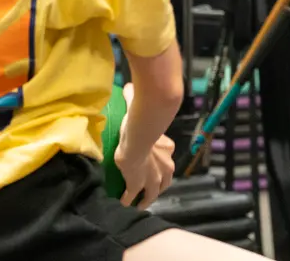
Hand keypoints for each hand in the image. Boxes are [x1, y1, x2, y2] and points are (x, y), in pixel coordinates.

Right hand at [114, 83, 175, 209]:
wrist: (139, 136)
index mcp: (167, 148)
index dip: (160, 159)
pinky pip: (133, 195)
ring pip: (153, 192)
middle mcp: (165, 165)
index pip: (166, 156)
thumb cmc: (140, 121)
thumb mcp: (138, 108)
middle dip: (159, 185)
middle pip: (165, 179)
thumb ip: (134, 97)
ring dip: (147, 198)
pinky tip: (123, 202)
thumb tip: (128, 86)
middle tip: (150, 189)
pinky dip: (128, 200)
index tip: (154, 161)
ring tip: (139, 203)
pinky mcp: (139, 185)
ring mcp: (153, 177)